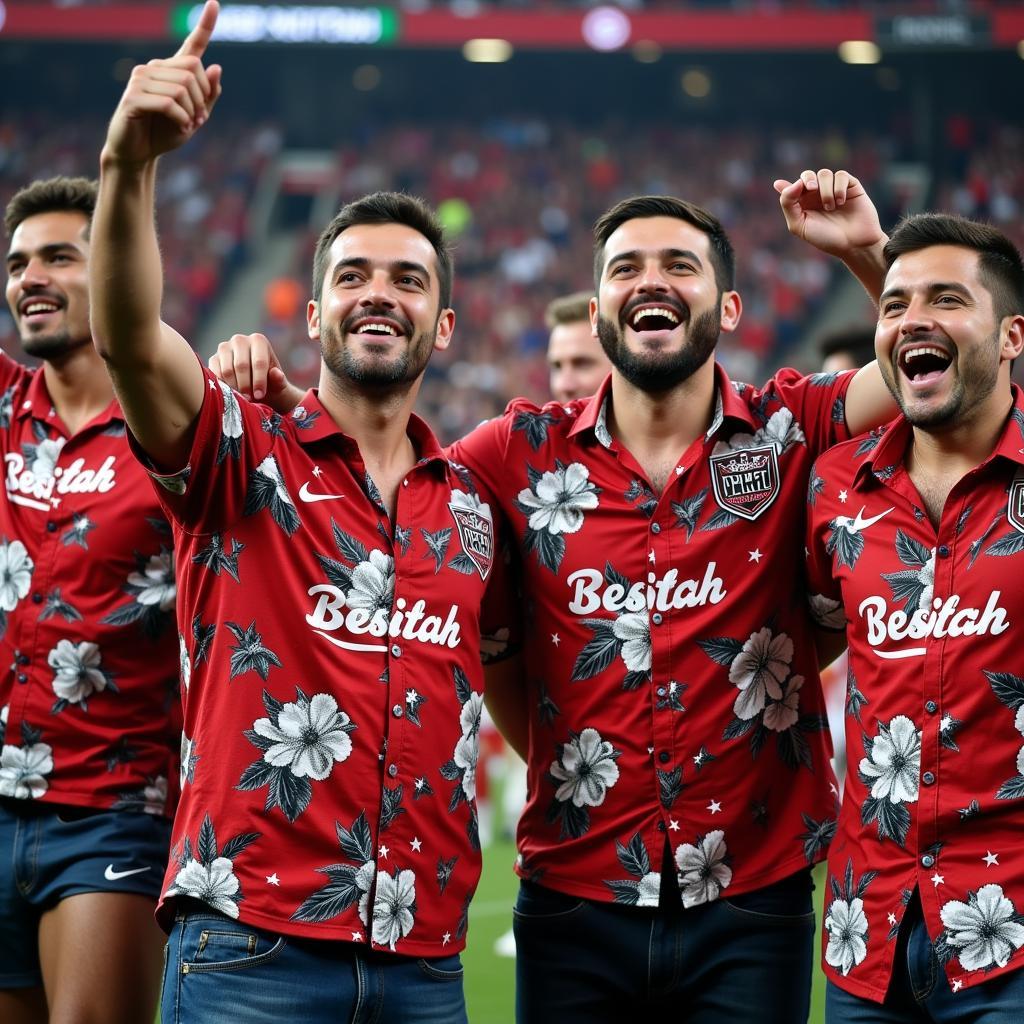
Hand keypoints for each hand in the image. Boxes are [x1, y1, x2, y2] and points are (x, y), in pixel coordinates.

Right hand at [102, 0, 221, 165]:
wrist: (138, 152)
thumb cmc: (164, 133)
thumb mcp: (194, 118)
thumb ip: (207, 97)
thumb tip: (216, 67)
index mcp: (171, 72)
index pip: (191, 45)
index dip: (205, 25)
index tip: (215, 4)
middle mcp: (154, 68)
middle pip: (193, 71)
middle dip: (203, 99)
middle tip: (199, 119)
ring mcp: (141, 79)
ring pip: (182, 88)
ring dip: (192, 112)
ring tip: (188, 125)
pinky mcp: (133, 97)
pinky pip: (169, 103)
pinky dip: (181, 119)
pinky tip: (180, 127)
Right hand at [209, 333, 305, 412]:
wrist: (255, 385)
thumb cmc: (270, 384)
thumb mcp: (278, 384)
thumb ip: (279, 380)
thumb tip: (276, 374)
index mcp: (259, 341)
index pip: (258, 362)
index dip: (259, 381)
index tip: (260, 395)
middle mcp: (240, 340)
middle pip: (241, 365)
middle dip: (246, 386)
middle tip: (250, 399)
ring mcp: (224, 348)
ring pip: (227, 370)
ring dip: (235, 388)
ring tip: (242, 397)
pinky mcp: (214, 358)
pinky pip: (215, 374)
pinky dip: (223, 386)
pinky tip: (231, 393)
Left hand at [773, 169, 884, 258]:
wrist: (853, 244)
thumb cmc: (825, 238)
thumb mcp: (799, 225)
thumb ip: (788, 204)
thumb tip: (782, 183)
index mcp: (803, 204)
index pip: (793, 187)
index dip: (791, 187)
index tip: (794, 191)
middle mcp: (817, 195)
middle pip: (808, 175)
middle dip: (808, 179)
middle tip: (811, 189)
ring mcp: (834, 189)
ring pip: (824, 174)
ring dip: (825, 190)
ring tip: (830, 207)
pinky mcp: (851, 186)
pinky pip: (841, 175)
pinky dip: (838, 187)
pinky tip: (841, 201)